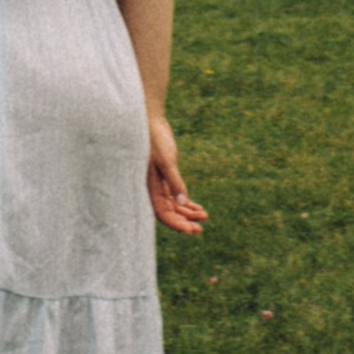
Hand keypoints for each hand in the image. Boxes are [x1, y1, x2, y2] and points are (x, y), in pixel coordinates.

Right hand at [145, 116, 206, 235]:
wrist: (151, 123)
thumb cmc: (155, 141)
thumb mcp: (166, 161)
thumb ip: (174, 182)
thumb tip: (182, 203)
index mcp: (149, 188)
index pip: (162, 213)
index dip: (176, 224)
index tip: (191, 230)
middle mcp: (153, 189)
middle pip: (169, 212)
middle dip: (184, 222)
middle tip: (199, 230)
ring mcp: (160, 184)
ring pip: (174, 205)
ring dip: (188, 213)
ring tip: (204, 218)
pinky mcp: (166, 177)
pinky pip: (176, 195)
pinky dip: (187, 203)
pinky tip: (198, 209)